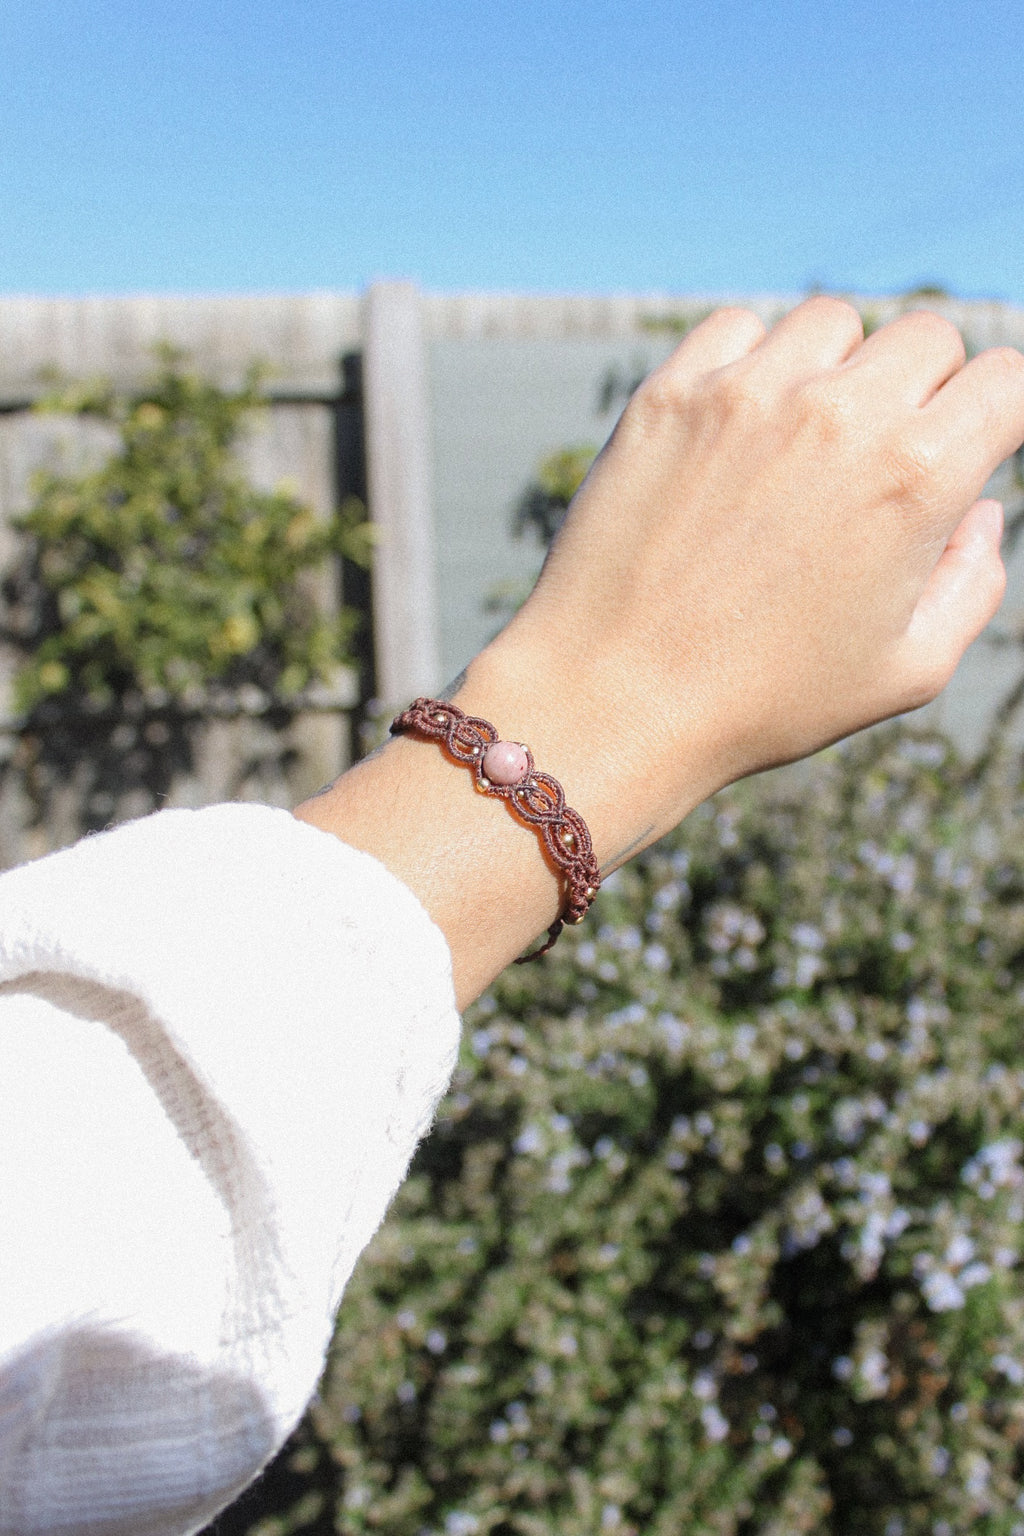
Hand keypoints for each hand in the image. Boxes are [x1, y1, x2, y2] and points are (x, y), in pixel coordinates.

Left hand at [299, 298, 1023, 1003]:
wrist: (613, 700)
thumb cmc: (765, 701)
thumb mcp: (908, 671)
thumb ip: (973, 581)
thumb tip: (977, 511)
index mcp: (915, 478)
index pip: (1006, 381)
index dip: (1001, 416)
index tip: (973, 447)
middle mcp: (837, 415)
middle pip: (926, 337)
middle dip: (927, 390)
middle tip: (886, 455)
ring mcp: (745, 395)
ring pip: (831, 322)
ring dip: (838, 367)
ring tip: (807, 439)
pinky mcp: (668, 396)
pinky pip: (735, 329)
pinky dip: (751, 361)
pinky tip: (739, 426)